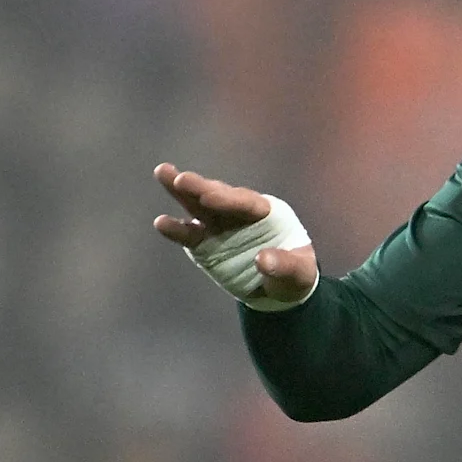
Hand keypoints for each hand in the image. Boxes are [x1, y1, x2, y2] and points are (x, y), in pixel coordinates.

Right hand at [150, 163, 312, 308]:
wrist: (279, 288)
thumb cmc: (294, 274)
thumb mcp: (299, 273)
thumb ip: (284, 265)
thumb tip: (263, 260)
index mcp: (267, 212)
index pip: (246, 203)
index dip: (227, 199)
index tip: (208, 195)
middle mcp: (239, 213)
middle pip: (219, 196)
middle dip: (200, 187)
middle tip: (180, 178)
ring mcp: (220, 225)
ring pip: (199, 205)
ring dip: (181, 191)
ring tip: (162, 172)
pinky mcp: (205, 242)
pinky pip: (189, 234)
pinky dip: (176, 229)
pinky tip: (161, 223)